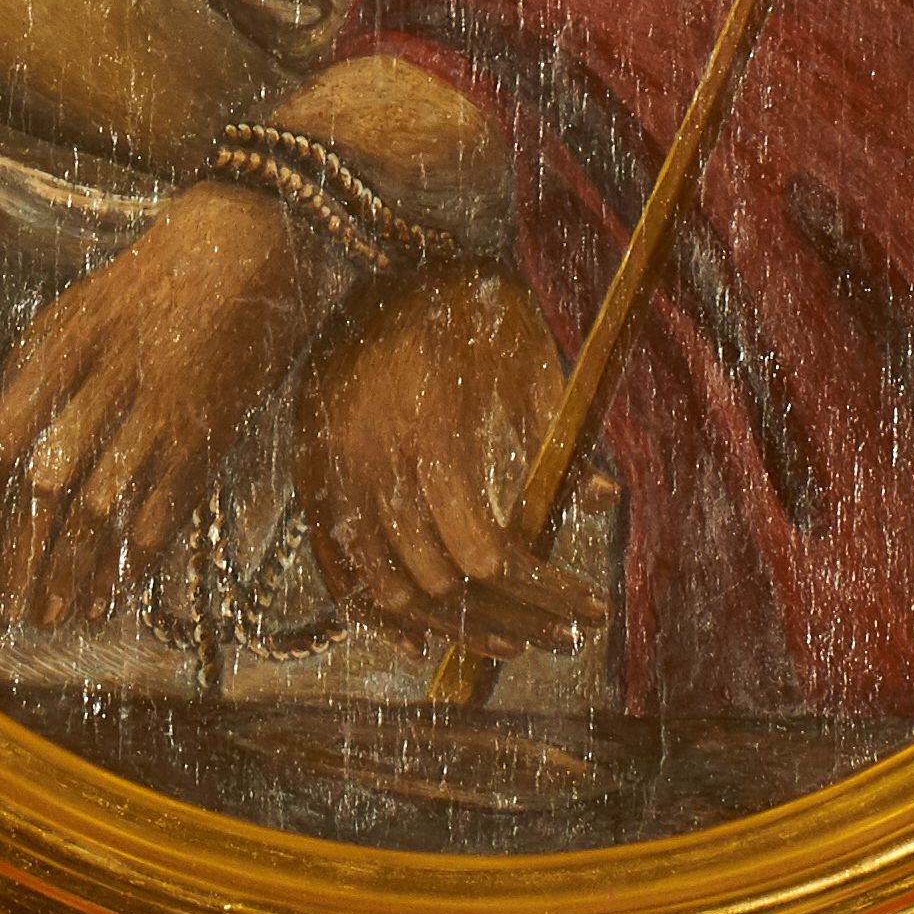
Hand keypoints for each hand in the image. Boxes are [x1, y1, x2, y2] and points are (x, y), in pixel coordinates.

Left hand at [0, 182, 329, 633]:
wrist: (247, 242)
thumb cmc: (148, 284)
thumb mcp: (74, 311)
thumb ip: (31, 378)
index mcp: (58, 343)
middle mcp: (105, 374)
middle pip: (47, 484)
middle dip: (22, 558)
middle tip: (9, 611)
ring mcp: (161, 402)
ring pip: (104, 505)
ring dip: (74, 571)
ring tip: (55, 615)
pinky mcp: (209, 425)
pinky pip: (166, 504)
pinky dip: (137, 556)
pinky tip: (113, 592)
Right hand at [295, 261, 606, 654]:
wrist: (374, 266)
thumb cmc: (463, 308)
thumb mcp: (524, 355)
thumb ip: (557, 434)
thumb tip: (600, 501)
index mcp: (431, 437)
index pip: (483, 552)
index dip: (539, 590)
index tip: (587, 605)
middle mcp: (376, 470)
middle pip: (445, 583)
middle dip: (516, 618)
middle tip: (570, 633)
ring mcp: (336, 483)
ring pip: (392, 593)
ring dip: (458, 634)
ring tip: (519, 645)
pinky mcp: (314, 487)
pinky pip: (338, 576)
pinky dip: (376, 622)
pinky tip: (421, 647)